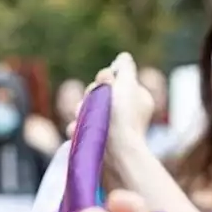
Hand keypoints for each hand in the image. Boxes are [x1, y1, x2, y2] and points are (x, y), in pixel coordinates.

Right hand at [89, 52, 154, 180]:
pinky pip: (80, 128)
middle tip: (94, 101)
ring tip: (83, 116)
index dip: (105, 79)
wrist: (116, 153)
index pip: (114, 80)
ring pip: (85, 110)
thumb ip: (125, 68)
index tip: (107, 82)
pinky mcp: (96, 142)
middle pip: (97, 93)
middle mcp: (123, 113)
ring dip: (81, 110)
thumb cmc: (123, 117)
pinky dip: (78, 127)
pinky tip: (78, 129)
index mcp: (134, 98)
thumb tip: (123, 58)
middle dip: (91, 95)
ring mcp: (109, 128)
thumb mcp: (127, 84)